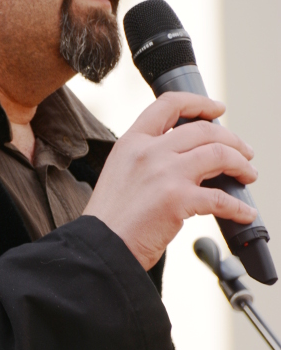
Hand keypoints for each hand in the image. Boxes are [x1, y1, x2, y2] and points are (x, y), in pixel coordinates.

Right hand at [83, 93, 257, 269]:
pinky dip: (238, 206)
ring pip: (219, 155)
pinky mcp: (177, 199)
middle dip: (232, 140)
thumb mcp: (122, 173)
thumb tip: (187, 161)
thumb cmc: (110, 219)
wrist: (101, 246)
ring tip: (248, 175)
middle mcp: (149, 151)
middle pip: (203, 130)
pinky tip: (244, 212)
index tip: (217, 110)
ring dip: (241, 165)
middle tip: (244, 152)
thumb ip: (148, 160)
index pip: (169, 104)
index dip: (199, 103)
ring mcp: (164, 173)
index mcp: (132, 142)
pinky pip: (221, 198)